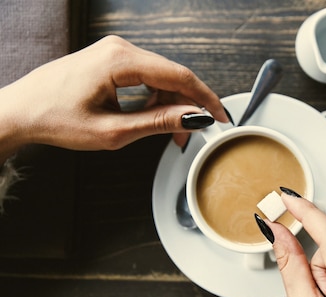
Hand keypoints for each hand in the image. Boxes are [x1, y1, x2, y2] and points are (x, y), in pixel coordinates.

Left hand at [0, 35, 228, 161]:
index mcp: (119, 60)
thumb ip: (158, 123)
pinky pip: (145, 76)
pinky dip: (155, 99)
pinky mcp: (110, 60)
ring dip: (170, 104)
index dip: (205, 98)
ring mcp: (114, 52)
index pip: (179, 75)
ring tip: (170, 134)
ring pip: (160, 77)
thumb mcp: (113, 131)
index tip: (221, 117)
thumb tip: (194, 117)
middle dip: (187, 106)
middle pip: (172, 75)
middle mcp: (119, 48)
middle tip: (191, 136)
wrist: (19, 111)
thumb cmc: (54, 119)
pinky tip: (152, 118)